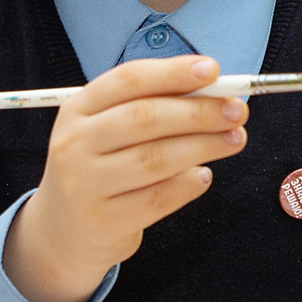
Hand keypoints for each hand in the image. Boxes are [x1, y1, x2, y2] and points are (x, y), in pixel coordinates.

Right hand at [3, 55, 248, 301]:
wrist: (64, 231)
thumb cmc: (101, 168)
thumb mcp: (108, 130)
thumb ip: (152, 107)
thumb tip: (214, 92)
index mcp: (78, 109)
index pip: (128, 80)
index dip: (173, 73)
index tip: (213, 70)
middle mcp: (75, 143)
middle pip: (145, 118)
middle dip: (199, 111)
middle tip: (238, 111)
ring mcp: (85, 184)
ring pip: (155, 159)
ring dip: (203, 146)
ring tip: (234, 140)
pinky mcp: (104, 221)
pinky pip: (158, 199)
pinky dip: (188, 184)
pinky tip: (204, 176)